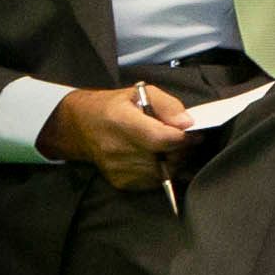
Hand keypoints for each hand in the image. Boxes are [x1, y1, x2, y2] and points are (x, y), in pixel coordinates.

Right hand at [45, 81, 192, 190]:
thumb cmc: (113, 107)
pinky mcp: (121, 182)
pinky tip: (159, 158)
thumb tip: (187, 123)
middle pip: (166, 158)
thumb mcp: (141, 92)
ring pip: (164, 172)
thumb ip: (167, 105)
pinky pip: (154, 182)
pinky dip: (163, 171)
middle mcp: (117, 148)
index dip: (183, 138)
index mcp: (121, 121)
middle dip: (183, 150)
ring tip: (171, 148)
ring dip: (175, 161)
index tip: (193, 133)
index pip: (160, 138)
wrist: (81, 127)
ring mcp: (118, 169)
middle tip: (185, 140)